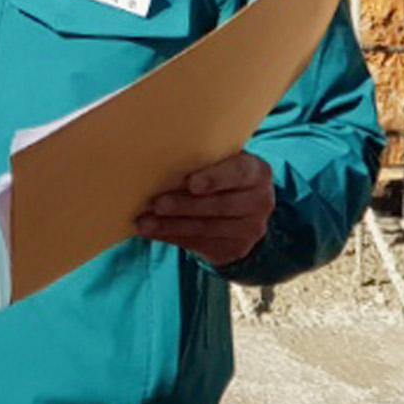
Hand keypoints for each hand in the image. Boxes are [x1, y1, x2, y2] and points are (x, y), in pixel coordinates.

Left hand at [138, 151, 274, 266]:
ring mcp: (250, 230)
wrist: (244, 208)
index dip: (214, 179)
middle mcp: (260, 202)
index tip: (191, 183)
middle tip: (156, 204)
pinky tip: (151, 232)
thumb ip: (204, 158)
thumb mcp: (223, 160)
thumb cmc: (221, 173)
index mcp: (257, 172)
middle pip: (219, 205)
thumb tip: (157, 154)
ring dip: (171, 226)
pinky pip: (199, 244)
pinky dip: (171, 237)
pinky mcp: (234, 249)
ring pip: (206, 228)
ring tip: (144, 223)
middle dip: (184, 206)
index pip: (238, 174)